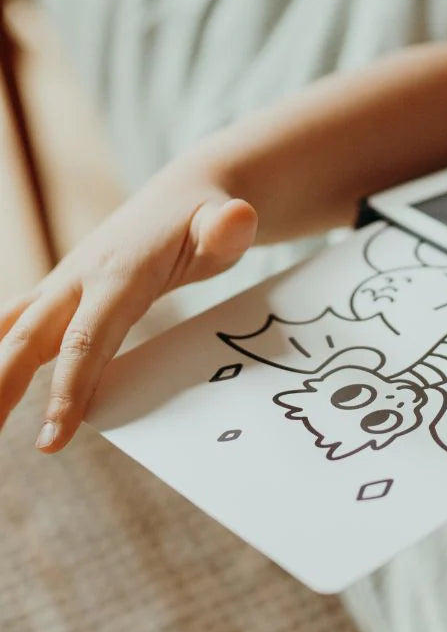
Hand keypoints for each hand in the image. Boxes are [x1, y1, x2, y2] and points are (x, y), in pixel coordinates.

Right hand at [0, 162, 257, 452]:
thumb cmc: (208, 217)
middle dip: (1, 387)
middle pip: (29, 338)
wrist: (185, 192)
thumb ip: (230, 229)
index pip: (89, 338)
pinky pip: (14, 324)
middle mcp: (80, 277)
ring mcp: (64, 284)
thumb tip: (238, 217)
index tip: (52, 438)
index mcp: (120, 271)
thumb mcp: (228, 224)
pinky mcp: (59, 292)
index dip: (71, 386)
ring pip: (10, 330)